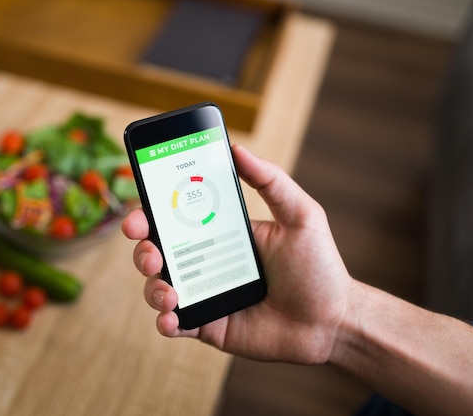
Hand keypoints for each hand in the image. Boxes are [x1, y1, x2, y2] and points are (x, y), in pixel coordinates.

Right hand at [122, 145, 352, 363]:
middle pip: (158, 250)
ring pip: (159, 286)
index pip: (176, 217)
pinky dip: (165, 321)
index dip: (150, 213)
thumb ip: (270, 180)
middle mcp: (207, 261)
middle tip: (150, 250)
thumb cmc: (320, 267)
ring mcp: (205, 293)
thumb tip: (237, 147)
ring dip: (152, 287)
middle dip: (142, 249)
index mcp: (221, 232)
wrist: (333, 321)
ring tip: (168, 290)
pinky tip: (173, 317)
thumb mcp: (301, 215)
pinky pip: (174, 323)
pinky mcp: (208, 325)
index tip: (139, 212)